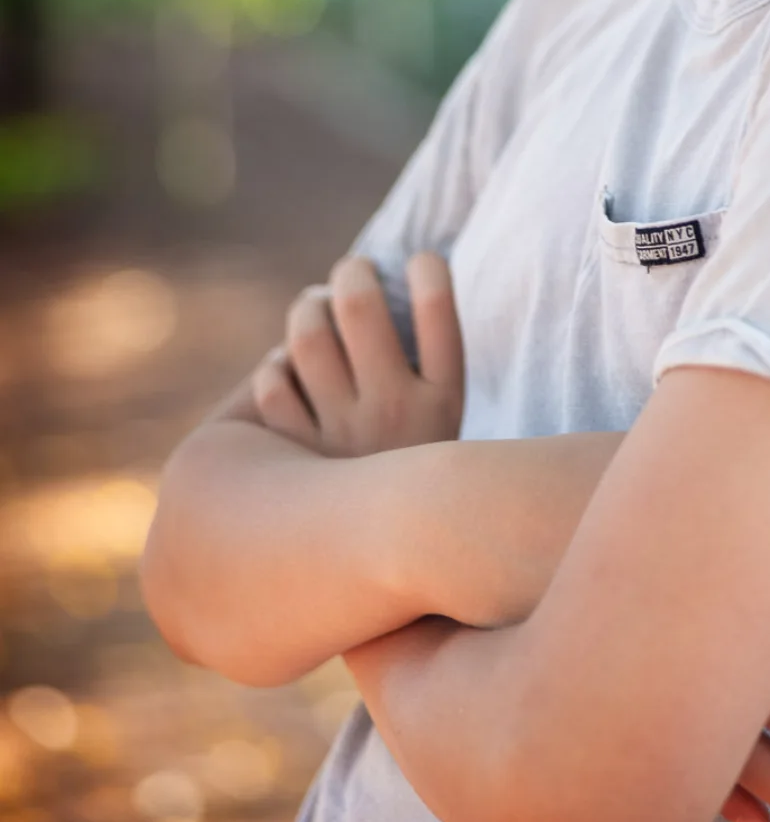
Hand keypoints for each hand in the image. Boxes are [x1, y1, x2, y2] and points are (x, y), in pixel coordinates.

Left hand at [253, 251, 463, 457]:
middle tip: (354, 272)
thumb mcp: (444, 432)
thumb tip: (395, 286)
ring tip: (315, 307)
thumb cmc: (409, 477)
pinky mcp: (297, 455)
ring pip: (308, 336)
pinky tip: (289, 367)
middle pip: (361, 308)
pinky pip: (272, 383)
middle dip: (353, 273)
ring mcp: (341, 435)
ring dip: (308, 307)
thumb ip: (428, 370)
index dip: (427, 270)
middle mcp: (395, 415)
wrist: (382, 561)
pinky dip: (276, 365)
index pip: (439, 310)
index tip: (421, 259)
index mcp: (444, 405)